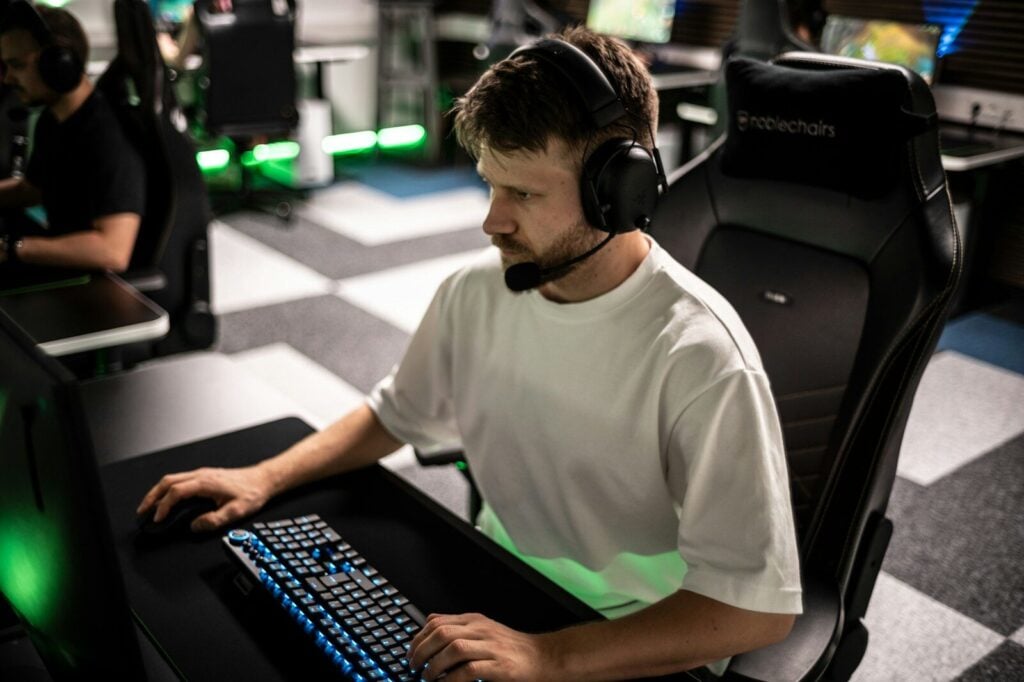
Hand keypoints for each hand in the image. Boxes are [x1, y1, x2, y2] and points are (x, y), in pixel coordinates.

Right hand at [136, 465, 272, 531]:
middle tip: (142, 512)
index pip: (176, 492)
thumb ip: (215, 520)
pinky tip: (166, 499)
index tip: (158, 519)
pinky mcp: (204, 476)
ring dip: (158, 492)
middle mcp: (201, 475)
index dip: (164, 506)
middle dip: (152, 496)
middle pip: (168, 481)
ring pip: (172, 478)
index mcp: (206, 482)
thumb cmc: (251, 493)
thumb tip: (195, 526)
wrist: (263, 480)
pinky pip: (179, 480)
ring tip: (149, 507)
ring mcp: (202, 474)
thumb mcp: (236, 511)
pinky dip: (167, 489)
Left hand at [408, 613, 558, 681]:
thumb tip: (430, 620)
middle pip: (442, 633)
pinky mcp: (499, 666)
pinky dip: (452, 679)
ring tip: (427, 677)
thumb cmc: (512, 647)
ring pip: (453, 649)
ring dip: (435, 665)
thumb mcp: (483, 628)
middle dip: (422, 651)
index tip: (410, 652)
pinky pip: (469, 670)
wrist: (543, 657)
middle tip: (413, 666)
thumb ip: (458, 625)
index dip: (419, 638)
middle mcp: (481, 630)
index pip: (438, 622)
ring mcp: (491, 647)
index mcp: (474, 620)